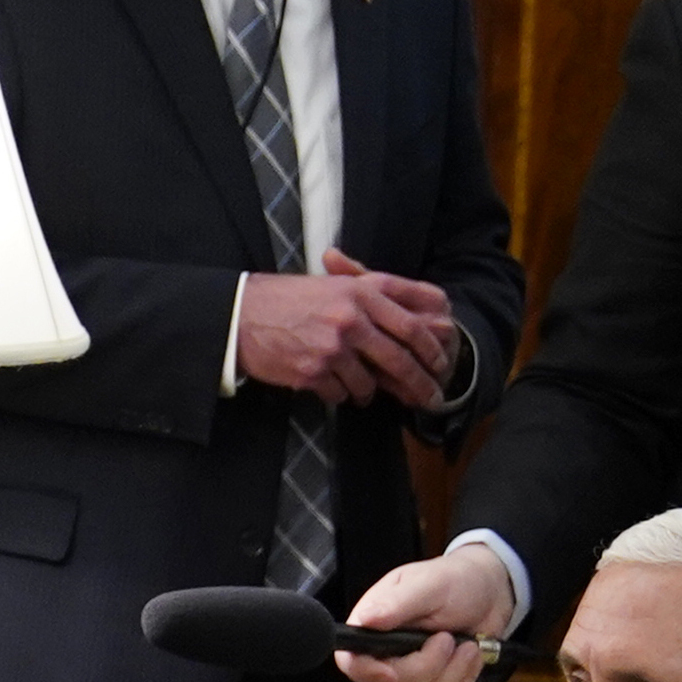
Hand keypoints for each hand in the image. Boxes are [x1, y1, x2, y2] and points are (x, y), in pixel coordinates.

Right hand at [236, 260, 461, 407]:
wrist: (241, 315)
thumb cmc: (288, 298)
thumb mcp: (335, 284)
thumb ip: (375, 292)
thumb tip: (423, 306)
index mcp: (361, 292)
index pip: (411, 323)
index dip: (432, 347)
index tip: (440, 362)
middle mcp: (352, 318)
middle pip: (400, 358)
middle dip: (420, 382)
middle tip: (432, 397)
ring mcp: (333, 347)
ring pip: (370, 383)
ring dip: (371, 391)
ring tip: (364, 390)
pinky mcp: (314, 372)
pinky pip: (341, 394)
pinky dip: (341, 394)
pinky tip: (332, 386)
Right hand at [338, 545, 515, 681]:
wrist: (489, 593)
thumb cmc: (455, 581)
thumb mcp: (428, 585)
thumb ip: (396, 603)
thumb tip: (365, 619)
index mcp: (373, 626)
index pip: (351, 661)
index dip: (367, 672)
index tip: (392, 672)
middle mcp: (385, 653)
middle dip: (428, 666)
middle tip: (447, 638)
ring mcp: (408, 672)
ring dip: (453, 672)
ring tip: (465, 644)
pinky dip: (462, 680)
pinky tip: (468, 656)